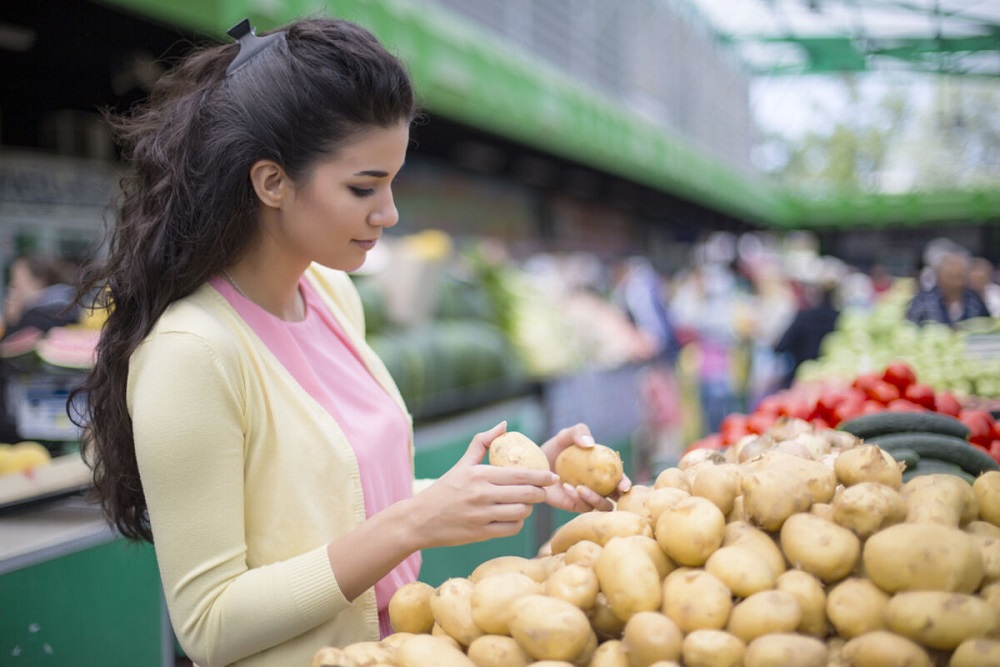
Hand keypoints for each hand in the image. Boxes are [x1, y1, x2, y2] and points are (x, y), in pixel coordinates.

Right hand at [407, 422, 558, 548]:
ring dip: (529, 508)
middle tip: (542, 491)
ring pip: (521, 512)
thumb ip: (482, 443)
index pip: (520, 474)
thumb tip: (504, 425)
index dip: (541, 476)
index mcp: (480, 475)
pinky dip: (517, 523)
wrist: (420, 520)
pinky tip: (514, 517)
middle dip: (540, 493)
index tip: (553, 476)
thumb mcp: (462, 464)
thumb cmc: (444, 489)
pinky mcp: (480, 533)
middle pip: (526, 494)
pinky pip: (511, 529)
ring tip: (526, 503)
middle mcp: (482, 495)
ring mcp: (482, 516)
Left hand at [540, 423, 631, 512]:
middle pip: (617, 498)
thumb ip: (579, 432)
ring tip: (580, 487)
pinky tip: (566, 487)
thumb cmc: (554, 448)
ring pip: (602, 506)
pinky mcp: (575, 506)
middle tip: (615, 492)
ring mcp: (588, 498)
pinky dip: (577, 498)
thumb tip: (590, 444)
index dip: (626, 483)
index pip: (620, 479)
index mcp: (603, 471)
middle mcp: (599, 487)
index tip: (624, 485)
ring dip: (595, 499)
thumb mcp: (565, 436)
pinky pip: (582, 507)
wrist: (536, 464)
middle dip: (620, 497)